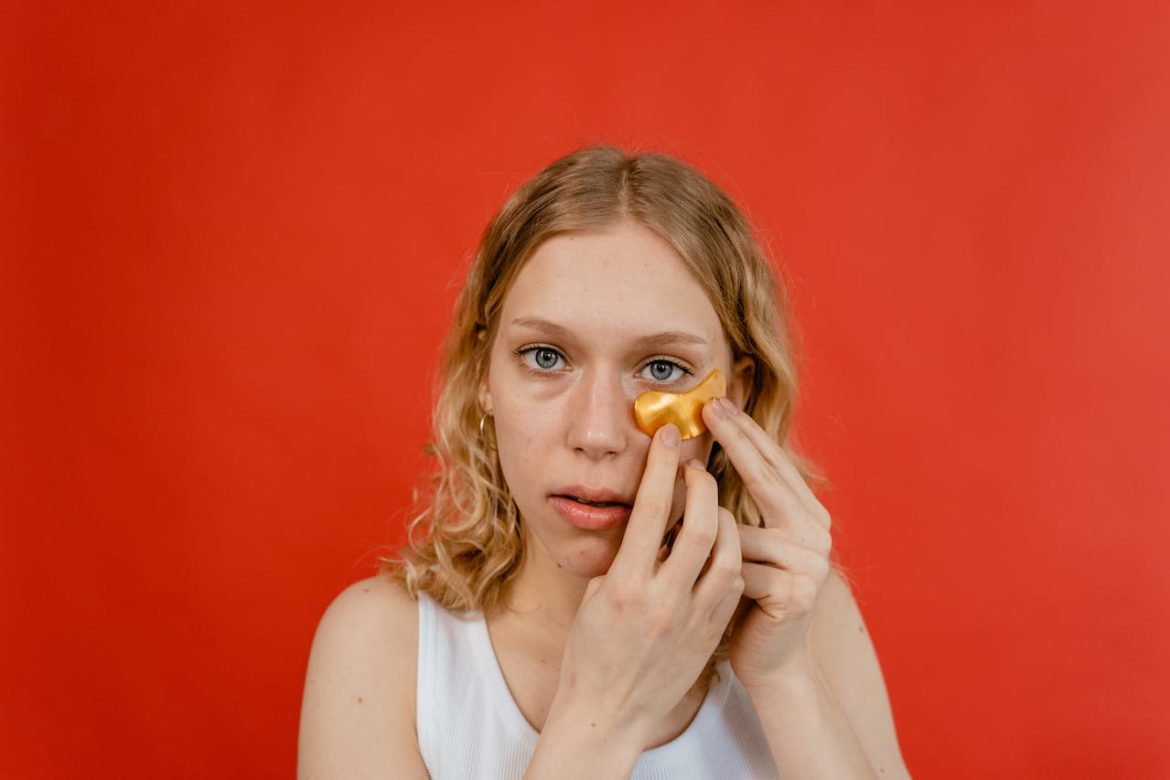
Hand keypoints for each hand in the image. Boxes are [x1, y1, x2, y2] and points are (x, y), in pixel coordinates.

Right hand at [550, 422, 744, 744]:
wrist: (609, 712)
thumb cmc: (591, 652)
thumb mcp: (596, 595)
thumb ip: (624, 555)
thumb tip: (647, 512)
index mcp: (625, 586)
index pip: (650, 510)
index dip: (662, 466)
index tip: (668, 436)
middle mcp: (663, 601)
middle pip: (701, 525)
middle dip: (702, 485)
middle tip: (696, 467)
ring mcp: (693, 619)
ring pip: (728, 553)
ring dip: (724, 518)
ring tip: (711, 504)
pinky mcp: (711, 634)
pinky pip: (732, 583)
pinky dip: (729, 553)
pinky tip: (719, 543)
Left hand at [701, 396, 833, 688]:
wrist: (768, 661)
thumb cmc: (744, 597)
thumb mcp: (743, 542)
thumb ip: (735, 505)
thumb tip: (700, 454)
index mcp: (807, 515)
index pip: (772, 464)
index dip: (745, 432)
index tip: (716, 401)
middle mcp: (817, 533)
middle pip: (767, 479)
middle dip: (736, 440)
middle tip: (708, 408)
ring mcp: (810, 564)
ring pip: (741, 528)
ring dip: (703, 522)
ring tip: (671, 500)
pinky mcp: (795, 594)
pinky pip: (735, 567)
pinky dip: (705, 567)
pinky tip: (678, 564)